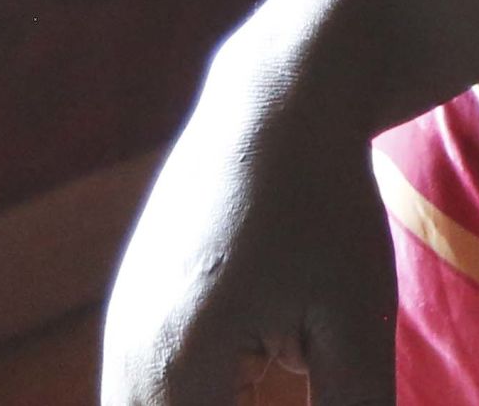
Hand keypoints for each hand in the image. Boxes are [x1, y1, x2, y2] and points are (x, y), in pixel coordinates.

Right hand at [104, 39, 396, 403]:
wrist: (275, 102)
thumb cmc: (324, 206)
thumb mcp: (355, 315)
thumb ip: (354, 404)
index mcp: (175, 366)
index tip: (298, 385)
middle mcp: (129, 356)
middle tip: (300, 365)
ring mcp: (123, 333)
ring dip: (210, 404)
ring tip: (292, 350)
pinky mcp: (136, 315)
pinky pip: (150, 391)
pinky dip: (200, 396)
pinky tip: (263, 365)